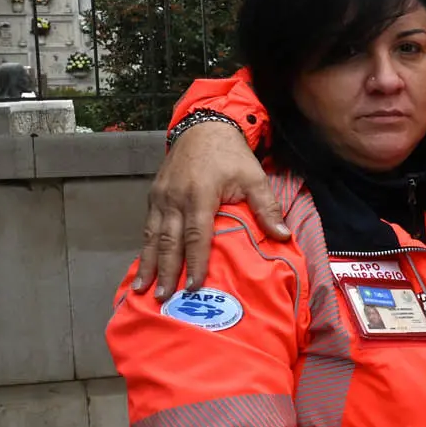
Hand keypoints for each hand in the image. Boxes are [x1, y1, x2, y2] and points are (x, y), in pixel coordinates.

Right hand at [140, 118, 285, 295]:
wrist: (204, 128)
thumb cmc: (232, 155)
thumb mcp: (255, 177)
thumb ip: (267, 207)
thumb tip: (283, 236)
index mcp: (200, 196)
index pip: (196, 236)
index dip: (195, 263)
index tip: (194, 287)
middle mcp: (175, 199)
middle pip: (169, 242)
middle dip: (165, 272)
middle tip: (162, 298)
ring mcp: (160, 198)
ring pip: (153, 237)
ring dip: (148, 264)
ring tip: (143, 289)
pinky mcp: (154, 196)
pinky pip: (148, 227)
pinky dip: (145, 248)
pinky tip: (143, 266)